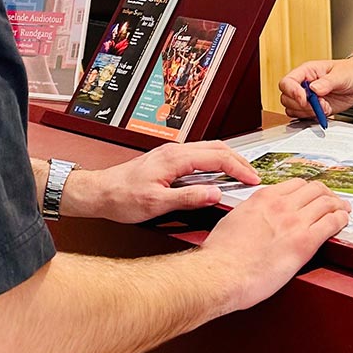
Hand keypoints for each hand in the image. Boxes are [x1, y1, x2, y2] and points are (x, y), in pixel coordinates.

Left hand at [63, 141, 259, 222]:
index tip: (252, 180)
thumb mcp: (156, 204)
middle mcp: (175, 151)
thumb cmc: (122, 198)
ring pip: (209, 150)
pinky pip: (199, 155)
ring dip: (228, 160)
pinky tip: (218, 175)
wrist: (99, 192)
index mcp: (175, 158)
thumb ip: (188, 198)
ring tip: (241, 175)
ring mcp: (171, 154)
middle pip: (217, 148)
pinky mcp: (168, 160)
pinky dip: (216, 163)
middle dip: (239, 161)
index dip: (239, 169)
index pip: (217, 158)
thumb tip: (214, 194)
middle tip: (253, 177)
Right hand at [194, 178, 350, 311]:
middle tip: (332, 201)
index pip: (295, 184)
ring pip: (326, 202)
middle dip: (326, 194)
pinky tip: (343, 221)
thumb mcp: (234, 220)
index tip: (312, 194)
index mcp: (263, 198)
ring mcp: (294, 222)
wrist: (221, 273)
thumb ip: (251, 214)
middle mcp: (281, 205)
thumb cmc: (222, 255)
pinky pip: (332, 223)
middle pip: (314, 189)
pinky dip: (341, 219)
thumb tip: (255, 218)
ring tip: (343, 209)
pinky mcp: (304, 242)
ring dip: (338, 204)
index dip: (308, 189)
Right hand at [278, 57, 352, 120]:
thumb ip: (327, 82)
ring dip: (308, 112)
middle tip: (318, 104)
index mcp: (306, 72)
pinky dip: (313, 117)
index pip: (287, 82)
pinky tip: (326, 111)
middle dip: (301, 105)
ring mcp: (307, 98)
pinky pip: (304, 117)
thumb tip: (314, 89)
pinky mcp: (314, 108)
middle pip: (286, 98)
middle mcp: (303, 85)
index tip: (304, 98)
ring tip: (325, 106)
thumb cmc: (350, 71)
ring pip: (293, 110)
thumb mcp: (341, 75)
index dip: (292, 92)